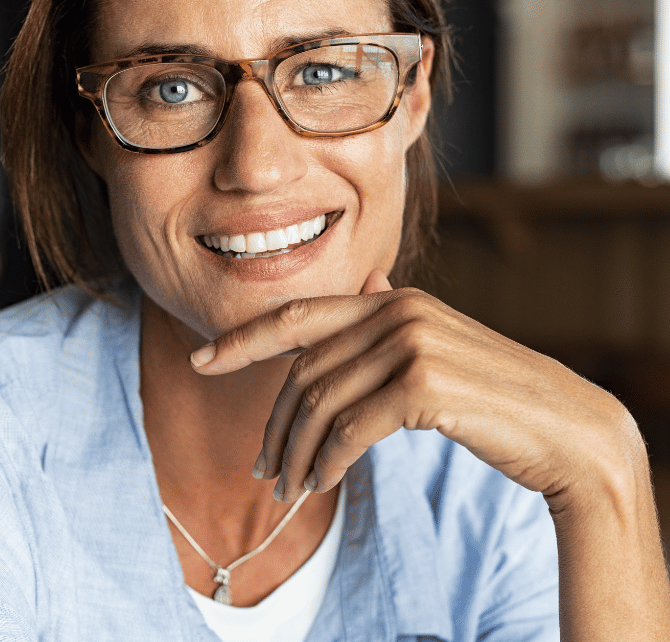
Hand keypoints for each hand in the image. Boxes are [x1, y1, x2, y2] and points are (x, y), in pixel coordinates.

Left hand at [189, 270, 633, 504]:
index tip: (200, 360)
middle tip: (264, 471)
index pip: (298, 315)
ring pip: (319, 405)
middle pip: (303, 372)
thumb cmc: (494, 393)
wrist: (565, 427)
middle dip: (275, 426)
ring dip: (296, 455)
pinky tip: (320, 483)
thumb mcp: (438, 343)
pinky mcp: (422, 384)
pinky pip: (348, 430)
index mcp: (392, 298)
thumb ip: (393, 316)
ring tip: (288, 489)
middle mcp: (396, 309)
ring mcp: (410, 343)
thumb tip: (366, 278)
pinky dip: (326, 462)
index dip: (242, 338)